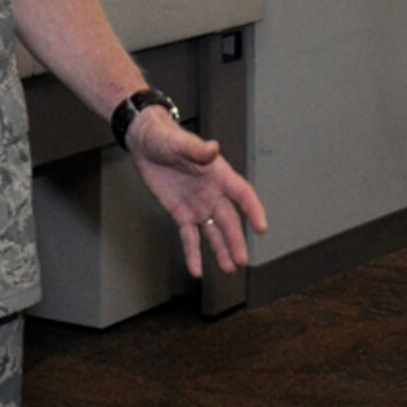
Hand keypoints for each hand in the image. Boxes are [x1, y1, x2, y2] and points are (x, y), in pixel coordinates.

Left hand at [126, 111, 267, 277]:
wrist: (145, 143)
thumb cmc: (165, 136)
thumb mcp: (179, 142)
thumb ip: (197, 149)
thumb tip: (213, 148)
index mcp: (218, 174)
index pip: (241, 194)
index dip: (252, 209)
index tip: (261, 226)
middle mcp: (212, 193)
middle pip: (229, 220)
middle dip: (236, 240)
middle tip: (242, 260)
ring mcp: (197, 205)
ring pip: (213, 232)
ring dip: (221, 250)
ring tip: (229, 269)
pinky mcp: (181, 213)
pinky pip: (189, 237)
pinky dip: (193, 253)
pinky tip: (196, 270)